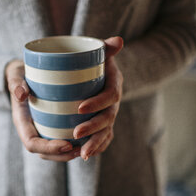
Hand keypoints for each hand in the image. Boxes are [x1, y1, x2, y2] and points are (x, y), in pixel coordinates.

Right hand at [5, 60, 80, 161]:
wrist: (21, 75)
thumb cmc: (20, 75)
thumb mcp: (16, 75)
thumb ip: (17, 83)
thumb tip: (21, 94)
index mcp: (22, 122)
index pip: (32, 143)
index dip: (49, 148)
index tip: (67, 144)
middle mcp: (31, 130)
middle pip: (44, 153)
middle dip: (62, 156)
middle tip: (81, 151)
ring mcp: (40, 130)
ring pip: (53, 152)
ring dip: (69, 154)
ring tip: (86, 149)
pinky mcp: (49, 128)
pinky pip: (60, 142)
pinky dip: (73, 147)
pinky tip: (88, 141)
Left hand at [73, 36, 123, 160]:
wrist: (95, 71)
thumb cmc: (93, 60)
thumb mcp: (98, 50)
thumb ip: (106, 47)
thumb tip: (119, 40)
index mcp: (115, 83)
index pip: (111, 95)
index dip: (98, 102)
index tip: (80, 108)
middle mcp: (115, 101)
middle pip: (109, 117)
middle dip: (94, 127)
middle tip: (76, 134)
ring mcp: (110, 113)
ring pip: (107, 132)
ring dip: (96, 143)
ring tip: (81, 154)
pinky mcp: (103, 123)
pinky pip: (104, 138)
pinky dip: (97, 147)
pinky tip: (83, 155)